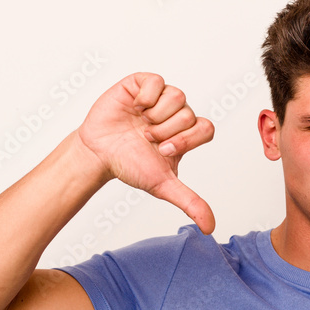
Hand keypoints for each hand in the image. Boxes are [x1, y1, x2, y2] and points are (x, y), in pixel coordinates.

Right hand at [76, 72, 215, 232]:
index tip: (164, 150)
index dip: (186, 140)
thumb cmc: (130, 165)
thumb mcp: (162, 185)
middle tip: (146, 138)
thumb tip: (210, 228)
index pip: (205, 128)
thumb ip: (189, 202)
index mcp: (187, 134)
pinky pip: (157, 81)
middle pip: (189, 114)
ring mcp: (161, 97)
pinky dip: (145, 98)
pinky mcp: (144, 83)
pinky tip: (134, 108)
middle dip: (165, 131)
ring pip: (177, 96)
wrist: (98, 153)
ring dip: (155, 116)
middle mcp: (177, 114)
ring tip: (140, 125)